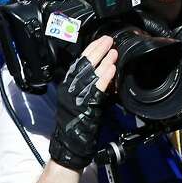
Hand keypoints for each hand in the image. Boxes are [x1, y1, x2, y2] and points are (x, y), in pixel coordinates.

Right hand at [49, 36, 115, 171]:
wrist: (70, 143)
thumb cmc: (78, 122)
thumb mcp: (83, 99)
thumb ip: (91, 85)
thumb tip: (105, 71)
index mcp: (68, 86)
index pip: (79, 63)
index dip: (90, 50)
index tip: (100, 40)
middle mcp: (70, 88)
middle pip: (84, 64)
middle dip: (97, 49)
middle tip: (109, 39)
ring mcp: (76, 96)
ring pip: (90, 73)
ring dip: (102, 60)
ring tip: (113, 50)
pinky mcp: (85, 105)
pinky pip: (96, 88)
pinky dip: (104, 77)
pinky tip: (111, 68)